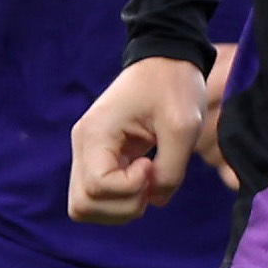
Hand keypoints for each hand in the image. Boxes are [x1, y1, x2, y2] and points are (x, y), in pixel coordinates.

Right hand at [70, 54, 215, 223]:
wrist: (166, 61)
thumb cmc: (173, 86)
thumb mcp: (184, 127)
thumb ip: (171, 171)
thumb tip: (155, 200)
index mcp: (95, 133)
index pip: (97, 187)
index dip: (130, 188)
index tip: (150, 164)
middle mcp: (82, 145)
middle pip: (82, 205)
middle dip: (122, 206)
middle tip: (150, 180)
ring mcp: (87, 153)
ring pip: (85, 206)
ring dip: (120, 207)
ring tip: (147, 181)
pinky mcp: (98, 158)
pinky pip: (97, 197)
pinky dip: (121, 200)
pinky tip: (143, 178)